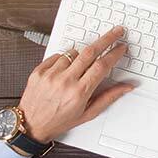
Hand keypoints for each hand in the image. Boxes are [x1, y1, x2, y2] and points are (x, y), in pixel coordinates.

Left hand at [19, 26, 134, 141]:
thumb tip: (127, 86)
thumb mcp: (88, 113)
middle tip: (116, 32)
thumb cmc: (59, 120)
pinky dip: (64, 59)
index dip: (115, 53)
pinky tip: (65, 69)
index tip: (121, 47)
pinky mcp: (39, 72)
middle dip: (107, 39)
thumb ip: (109, 97)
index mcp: (79, 93)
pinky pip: (57, 56)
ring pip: (74, 53)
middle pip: (90, 52)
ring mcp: (50, 75)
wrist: (30, 125)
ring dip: (82, 55)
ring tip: (80, 67)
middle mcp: (65, 82)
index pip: (102, 66)